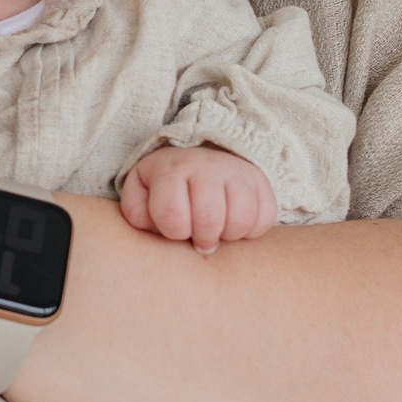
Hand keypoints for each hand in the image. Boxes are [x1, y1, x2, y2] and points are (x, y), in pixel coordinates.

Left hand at [119, 141, 277, 253]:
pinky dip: (250, 231)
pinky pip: (264, 219)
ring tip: (216, 229)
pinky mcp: (261, 182)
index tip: (176, 229)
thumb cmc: (164, 189)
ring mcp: (237, 171)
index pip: (172, 215)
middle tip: (198, 236)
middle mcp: (206, 164)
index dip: (174, 232)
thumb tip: (155, 227)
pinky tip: (234, 222)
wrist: (198, 163)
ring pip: (240, 221)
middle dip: (202, 238)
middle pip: (209, 219)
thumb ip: (137, 212)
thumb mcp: (140, 194)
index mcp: (171, 168)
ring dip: (227, 235)